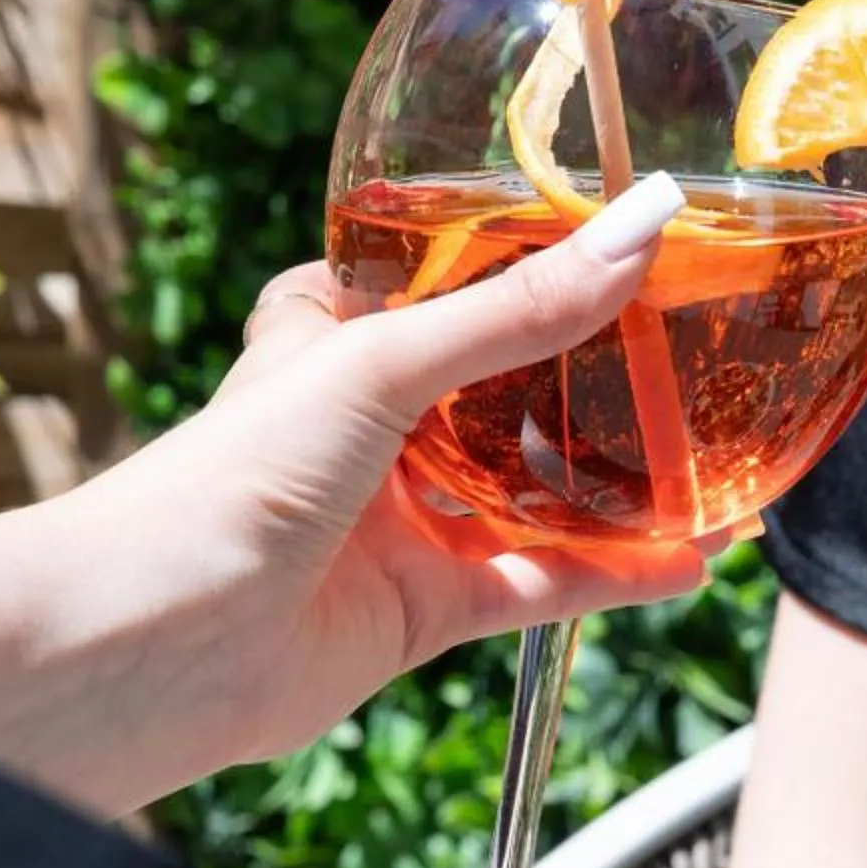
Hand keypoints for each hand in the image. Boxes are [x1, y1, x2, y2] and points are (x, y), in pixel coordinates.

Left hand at [66, 178, 716, 787]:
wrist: (157, 641)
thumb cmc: (232, 475)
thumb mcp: (381, 363)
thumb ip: (517, 310)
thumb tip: (641, 226)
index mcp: (330, 336)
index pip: (428, 276)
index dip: (506, 255)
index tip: (601, 231)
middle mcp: (364, 423)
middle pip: (493, 387)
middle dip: (580, 373)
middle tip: (682, 343)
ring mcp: (396, 518)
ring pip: (524, 491)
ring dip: (609, 481)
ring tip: (709, 454)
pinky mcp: (420, 606)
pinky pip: (536, 582)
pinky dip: (610, 575)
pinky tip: (686, 561)